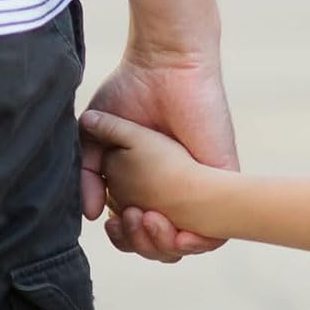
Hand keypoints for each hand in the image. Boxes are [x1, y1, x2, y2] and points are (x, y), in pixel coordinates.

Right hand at [80, 49, 236, 262]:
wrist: (164, 64)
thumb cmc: (131, 91)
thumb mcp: (96, 138)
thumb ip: (89, 175)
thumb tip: (89, 215)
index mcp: (146, 182)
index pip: (136, 230)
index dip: (122, 238)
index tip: (110, 223)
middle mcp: (174, 187)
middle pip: (159, 242)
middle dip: (140, 244)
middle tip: (127, 219)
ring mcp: (199, 184)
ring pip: (185, 242)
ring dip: (161, 244)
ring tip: (143, 219)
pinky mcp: (221, 176)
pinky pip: (217, 230)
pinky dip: (197, 244)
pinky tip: (176, 235)